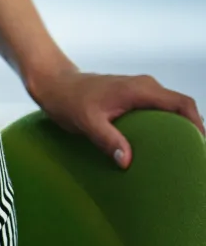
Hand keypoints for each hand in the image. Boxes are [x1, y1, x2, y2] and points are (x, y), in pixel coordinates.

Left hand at [27, 64, 203, 168]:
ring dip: (179, 126)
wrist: (53, 84)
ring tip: (182, 151)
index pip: (181, 103)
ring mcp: (140, 89)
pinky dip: (166, 123)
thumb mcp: (86, 122)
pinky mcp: (133, 96)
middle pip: (181, 105)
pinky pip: (158, 108)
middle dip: (192, 127)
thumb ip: (107, 139)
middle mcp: (145, 86)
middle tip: (194, 153)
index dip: (197, 123)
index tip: (200, 143)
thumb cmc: (68, 100)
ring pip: (171, 107)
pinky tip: (161, 143)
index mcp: (140, 90)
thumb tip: (127, 161)